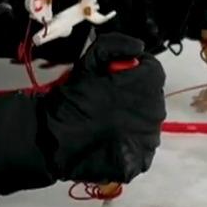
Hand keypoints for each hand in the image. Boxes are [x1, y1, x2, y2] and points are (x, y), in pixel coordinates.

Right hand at [37, 34, 165, 184]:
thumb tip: (137, 48)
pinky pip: (141, 147)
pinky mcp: (140, 161)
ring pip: (147, 123)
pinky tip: (109, 140)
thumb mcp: (89, 61)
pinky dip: (128, 143)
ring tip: (106, 122)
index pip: (153, 71)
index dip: (134, 71)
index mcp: (145, 85)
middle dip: (134, 95)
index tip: (117, 76)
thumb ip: (116, 45)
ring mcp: (148, 139)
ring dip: (132, 119)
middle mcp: (153, 112)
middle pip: (151, 97)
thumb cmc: (70, 101)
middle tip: (107, 100)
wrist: (52, 139)